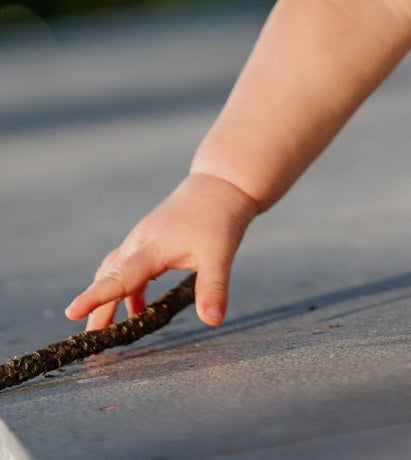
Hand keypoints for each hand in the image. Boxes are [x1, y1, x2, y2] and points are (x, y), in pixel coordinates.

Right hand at [64, 172, 260, 330]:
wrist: (222, 182)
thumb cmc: (220, 217)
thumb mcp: (221, 254)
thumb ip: (213, 287)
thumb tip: (213, 320)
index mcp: (152, 248)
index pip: (119, 277)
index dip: (96, 297)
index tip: (71, 313)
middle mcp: (139, 243)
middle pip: (111, 280)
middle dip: (98, 312)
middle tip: (92, 346)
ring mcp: (142, 240)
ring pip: (116, 273)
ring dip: (109, 302)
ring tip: (107, 333)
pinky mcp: (149, 240)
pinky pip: (128, 268)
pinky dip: (127, 290)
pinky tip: (138, 308)